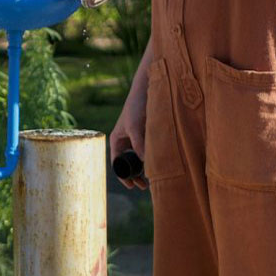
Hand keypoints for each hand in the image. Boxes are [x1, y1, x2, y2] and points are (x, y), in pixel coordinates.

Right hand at [109, 72, 147, 190]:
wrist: (149, 89)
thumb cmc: (137, 106)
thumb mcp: (136, 127)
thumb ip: (140, 144)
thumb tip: (146, 164)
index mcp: (117, 140)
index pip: (117, 163)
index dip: (123, 175)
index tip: (131, 185)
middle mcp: (126, 140)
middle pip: (128, 163)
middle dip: (134, 175)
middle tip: (143, 186)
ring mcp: (137, 138)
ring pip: (139, 158)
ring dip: (144, 169)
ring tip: (152, 179)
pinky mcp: (148, 135)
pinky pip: (148, 151)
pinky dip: (152, 159)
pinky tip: (159, 164)